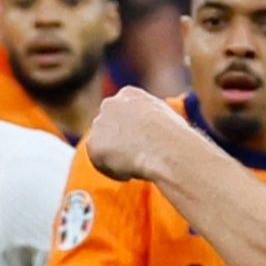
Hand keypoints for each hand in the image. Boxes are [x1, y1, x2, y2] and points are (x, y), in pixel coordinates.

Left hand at [83, 85, 200, 183]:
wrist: (165, 147)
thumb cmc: (172, 135)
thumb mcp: (165, 117)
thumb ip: (150, 118)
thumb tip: (153, 129)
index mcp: (129, 94)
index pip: (121, 111)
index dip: (128, 129)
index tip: (137, 141)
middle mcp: (110, 105)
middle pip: (108, 127)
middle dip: (117, 141)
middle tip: (133, 157)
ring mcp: (100, 123)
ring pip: (103, 145)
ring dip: (115, 157)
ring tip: (135, 165)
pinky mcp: (94, 144)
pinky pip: (100, 162)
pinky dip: (113, 171)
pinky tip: (130, 171)